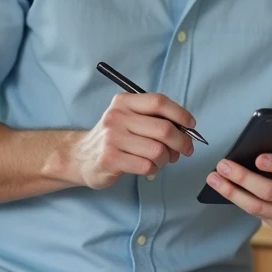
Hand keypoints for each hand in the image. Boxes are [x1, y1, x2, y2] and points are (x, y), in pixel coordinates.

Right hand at [71, 93, 195, 188]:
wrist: (80, 157)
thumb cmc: (113, 138)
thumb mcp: (127, 118)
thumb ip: (152, 118)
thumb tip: (186, 128)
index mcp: (124, 102)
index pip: (158, 102)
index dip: (180, 114)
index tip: (190, 125)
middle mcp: (117, 117)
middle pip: (163, 128)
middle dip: (182, 142)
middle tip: (186, 149)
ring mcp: (112, 138)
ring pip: (157, 150)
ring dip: (167, 159)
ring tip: (163, 160)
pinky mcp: (111, 159)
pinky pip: (147, 166)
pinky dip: (154, 169)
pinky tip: (148, 167)